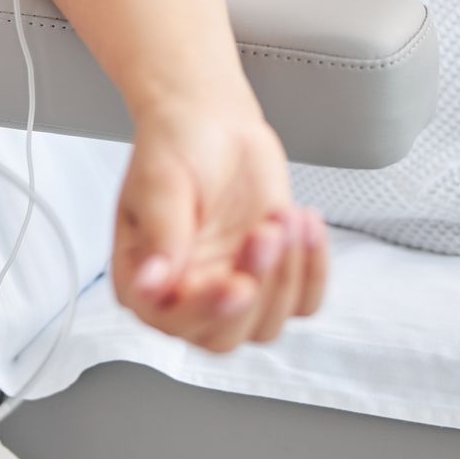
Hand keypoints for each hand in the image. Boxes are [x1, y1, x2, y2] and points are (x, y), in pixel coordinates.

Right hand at [111, 96, 329, 352]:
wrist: (215, 122)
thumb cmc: (178, 145)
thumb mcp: (161, 182)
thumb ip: (161, 236)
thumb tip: (151, 285)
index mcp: (145, 283)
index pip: (173, 321)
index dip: (209, 310)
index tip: (239, 282)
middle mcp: (186, 298)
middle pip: (226, 337)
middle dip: (257, 287)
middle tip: (267, 231)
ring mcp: (231, 291)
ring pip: (268, 325)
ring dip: (287, 275)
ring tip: (284, 216)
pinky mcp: (272, 279)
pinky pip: (303, 304)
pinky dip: (314, 271)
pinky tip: (305, 223)